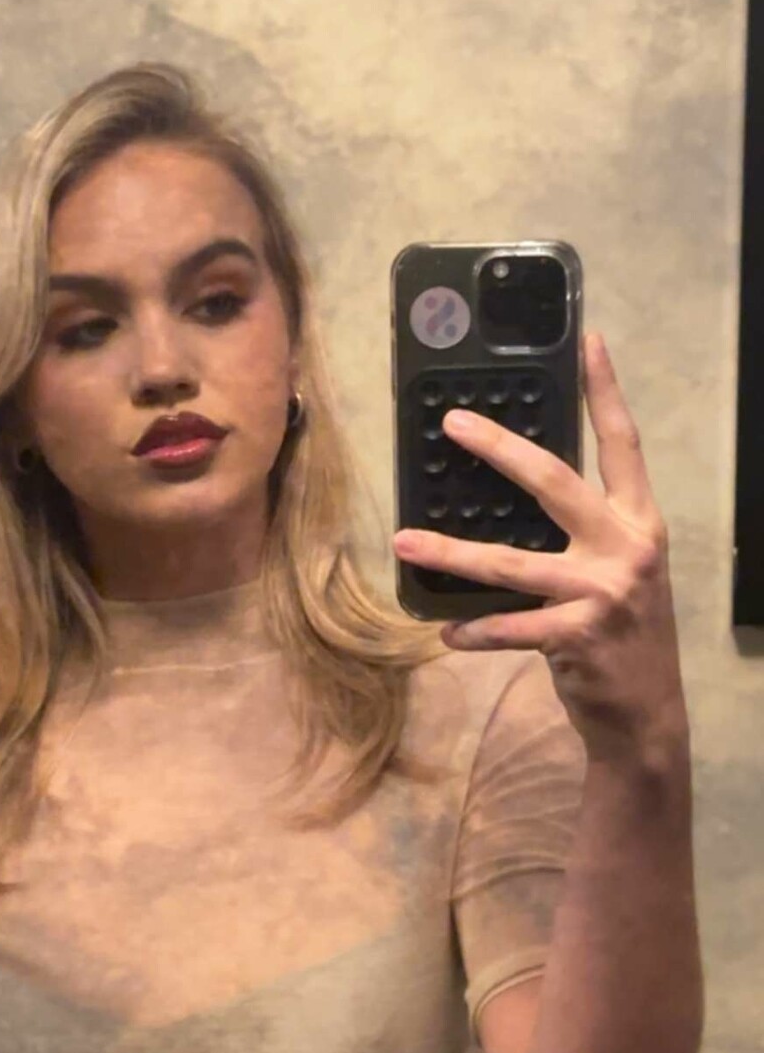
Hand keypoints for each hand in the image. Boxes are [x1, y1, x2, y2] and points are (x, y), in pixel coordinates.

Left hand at [393, 333, 688, 761]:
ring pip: (512, 562)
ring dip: (452, 554)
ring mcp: (602, 592)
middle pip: (554, 482)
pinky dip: (474, 632)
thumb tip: (518, 486)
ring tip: (405, 542)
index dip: (606, 391)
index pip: (623, 444)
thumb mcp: (621, 569)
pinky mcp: (577, 637)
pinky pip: (511, 628)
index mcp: (639, 521)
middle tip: (453, 423)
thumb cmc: (623, 632)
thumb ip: (586, 530)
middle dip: (500, 449)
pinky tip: (444, 633)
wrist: (647, 713)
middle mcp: (625, 548)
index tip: (588, 340)